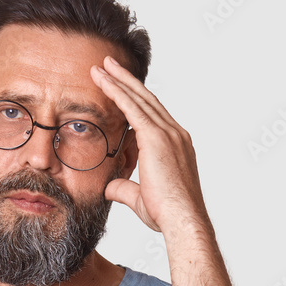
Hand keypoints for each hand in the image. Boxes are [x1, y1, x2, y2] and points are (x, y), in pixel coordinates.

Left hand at [91, 56, 206, 233]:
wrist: (182, 220)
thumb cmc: (168, 214)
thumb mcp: (140, 198)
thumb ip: (124, 188)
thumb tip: (108, 187)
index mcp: (176, 145)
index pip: (153, 116)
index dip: (136, 100)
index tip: (121, 88)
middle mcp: (175, 134)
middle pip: (147, 99)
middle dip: (127, 81)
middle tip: (110, 65)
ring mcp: (169, 133)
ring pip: (139, 98)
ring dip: (119, 80)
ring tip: (102, 65)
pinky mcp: (157, 137)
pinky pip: (132, 107)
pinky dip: (116, 91)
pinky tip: (103, 80)